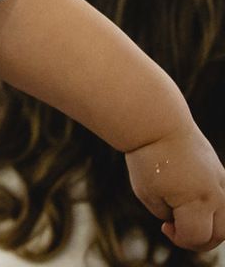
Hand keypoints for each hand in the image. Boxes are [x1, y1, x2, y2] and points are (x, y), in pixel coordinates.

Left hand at [125, 122, 224, 250]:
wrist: (157, 124)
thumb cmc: (148, 159)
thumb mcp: (148, 194)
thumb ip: (167, 215)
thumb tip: (180, 221)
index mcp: (198, 201)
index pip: (197, 237)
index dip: (179, 239)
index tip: (164, 227)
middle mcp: (216, 194)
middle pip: (220, 235)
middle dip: (198, 240)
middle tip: (176, 228)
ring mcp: (222, 182)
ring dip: (211, 228)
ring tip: (188, 219)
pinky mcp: (221, 173)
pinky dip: (213, 210)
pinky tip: (191, 201)